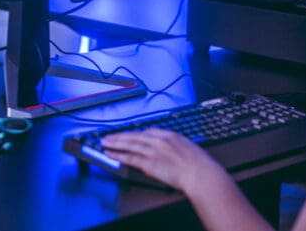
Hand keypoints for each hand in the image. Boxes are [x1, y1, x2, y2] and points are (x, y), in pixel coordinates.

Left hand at [102, 128, 225, 192]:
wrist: (200, 173)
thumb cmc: (199, 164)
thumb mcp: (188, 147)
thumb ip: (175, 146)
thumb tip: (170, 150)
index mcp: (169, 135)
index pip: (148, 132)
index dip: (135, 134)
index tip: (128, 135)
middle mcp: (159, 141)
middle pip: (135, 136)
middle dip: (120, 136)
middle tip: (108, 136)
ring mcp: (153, 151)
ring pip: (129, 145)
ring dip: (115, 144)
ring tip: (105, 143)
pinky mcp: (149, 163)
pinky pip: (130, 158)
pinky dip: (119, 156)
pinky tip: (112, 154)